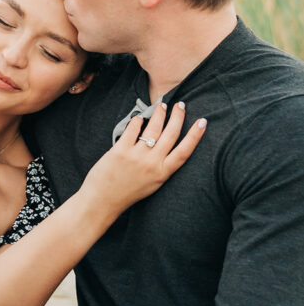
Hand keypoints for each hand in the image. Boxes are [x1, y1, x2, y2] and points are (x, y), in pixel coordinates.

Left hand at [82, 101, 206, 217]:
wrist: (102, 200)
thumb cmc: (127, 192)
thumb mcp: (152, 183)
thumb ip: (160, 165)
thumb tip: (164, 141)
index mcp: (162, 173)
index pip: (184, 151)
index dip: (195, 135)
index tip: (203, 121)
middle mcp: (152, 164)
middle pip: (171, 134)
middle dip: (178, 116)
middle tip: (181, 105)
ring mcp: (136, 156)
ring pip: (153, 128)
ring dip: (159, 114)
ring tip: (162, 105)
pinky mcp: (120, 151)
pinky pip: (133, 129)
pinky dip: (138, 121)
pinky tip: (139, 118)